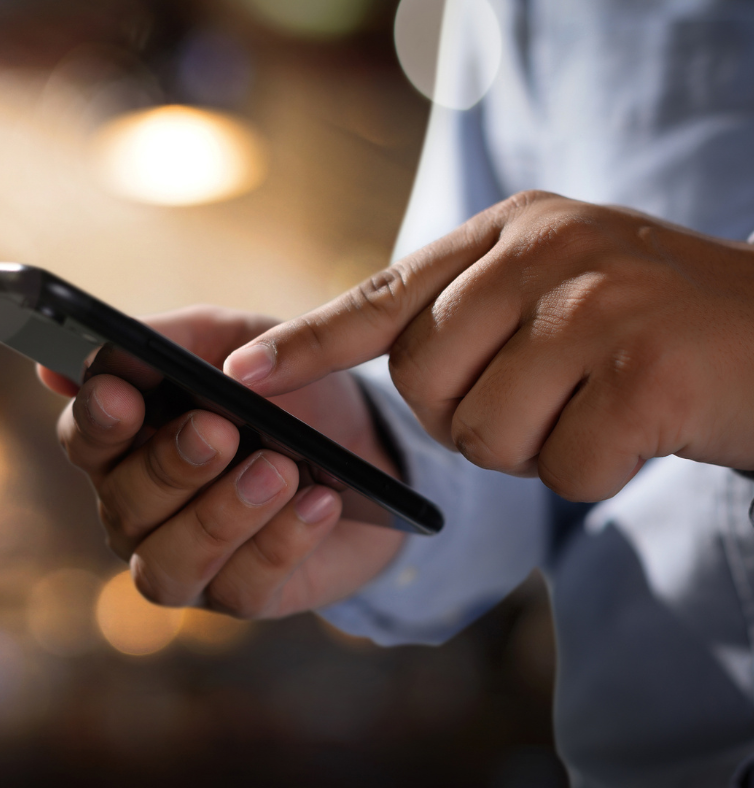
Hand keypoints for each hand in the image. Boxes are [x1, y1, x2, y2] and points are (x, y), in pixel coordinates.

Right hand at [38, 306, 403, 617]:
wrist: (365, 442)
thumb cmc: (283, 387)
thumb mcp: (235, 341)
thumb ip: (164, 343)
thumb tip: (58, 371)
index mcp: (128, 441)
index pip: (83, 438)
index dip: (97, 421)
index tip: (124, 397)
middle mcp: (141, 509)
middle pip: (126, 503)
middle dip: (172, 466)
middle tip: (220, 430)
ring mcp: (187, 560)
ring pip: (169, 563)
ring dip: (222, 515)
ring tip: (280, 470)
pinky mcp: (241, 595)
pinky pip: (243, 586)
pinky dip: (284, 542)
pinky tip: (321, 502)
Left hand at [224, 191, 753, 501]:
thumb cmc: (648, 326)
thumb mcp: (552, 289)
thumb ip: (467, 311)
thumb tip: (380, 360)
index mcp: (510, 229)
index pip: (384, 295)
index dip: (309, 343)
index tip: (242, 377)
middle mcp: (545, 250)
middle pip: (423, 382)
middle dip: (470, 416)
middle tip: (544, 394)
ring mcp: (598, 305)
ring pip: (484, 434)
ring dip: (533, 446)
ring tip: (593, 404)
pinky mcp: (647, 372)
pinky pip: (562, 468)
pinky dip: (594, 470)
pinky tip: (639, 428)